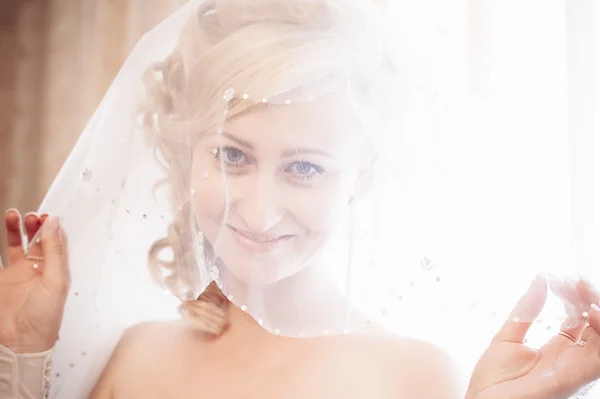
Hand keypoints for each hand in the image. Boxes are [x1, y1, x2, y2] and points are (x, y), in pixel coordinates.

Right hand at [0, 209, 69, 353]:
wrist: (20, 342)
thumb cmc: (45, 318)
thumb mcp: (55, 280)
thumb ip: (54, 251)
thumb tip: (54, 223)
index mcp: (57, 270)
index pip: (56, 242)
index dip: (52, 227)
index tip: (47, 215)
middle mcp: (39, 269)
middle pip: (37, 240)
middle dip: (34, 226)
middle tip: (31, 216)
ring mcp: (19, 274)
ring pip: (16, 245)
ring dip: (16, 230)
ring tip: (14, 216)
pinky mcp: (2, 280)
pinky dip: (1, 242)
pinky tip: (2, 230)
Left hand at [466, 275, 599, 398]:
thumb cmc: (491, 384)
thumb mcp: (507, 338)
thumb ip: (526, 311)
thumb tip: (540, 280)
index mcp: (558, 351)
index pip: (581, 320)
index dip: (577, 297)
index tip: (563, 280)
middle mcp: (572, 361)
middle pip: (596, 326)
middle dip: (591, 300)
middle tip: (576, 282)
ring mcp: (575, 370)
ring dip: (599, 312)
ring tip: (583, 291)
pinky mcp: (572, 380)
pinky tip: (590, 312)